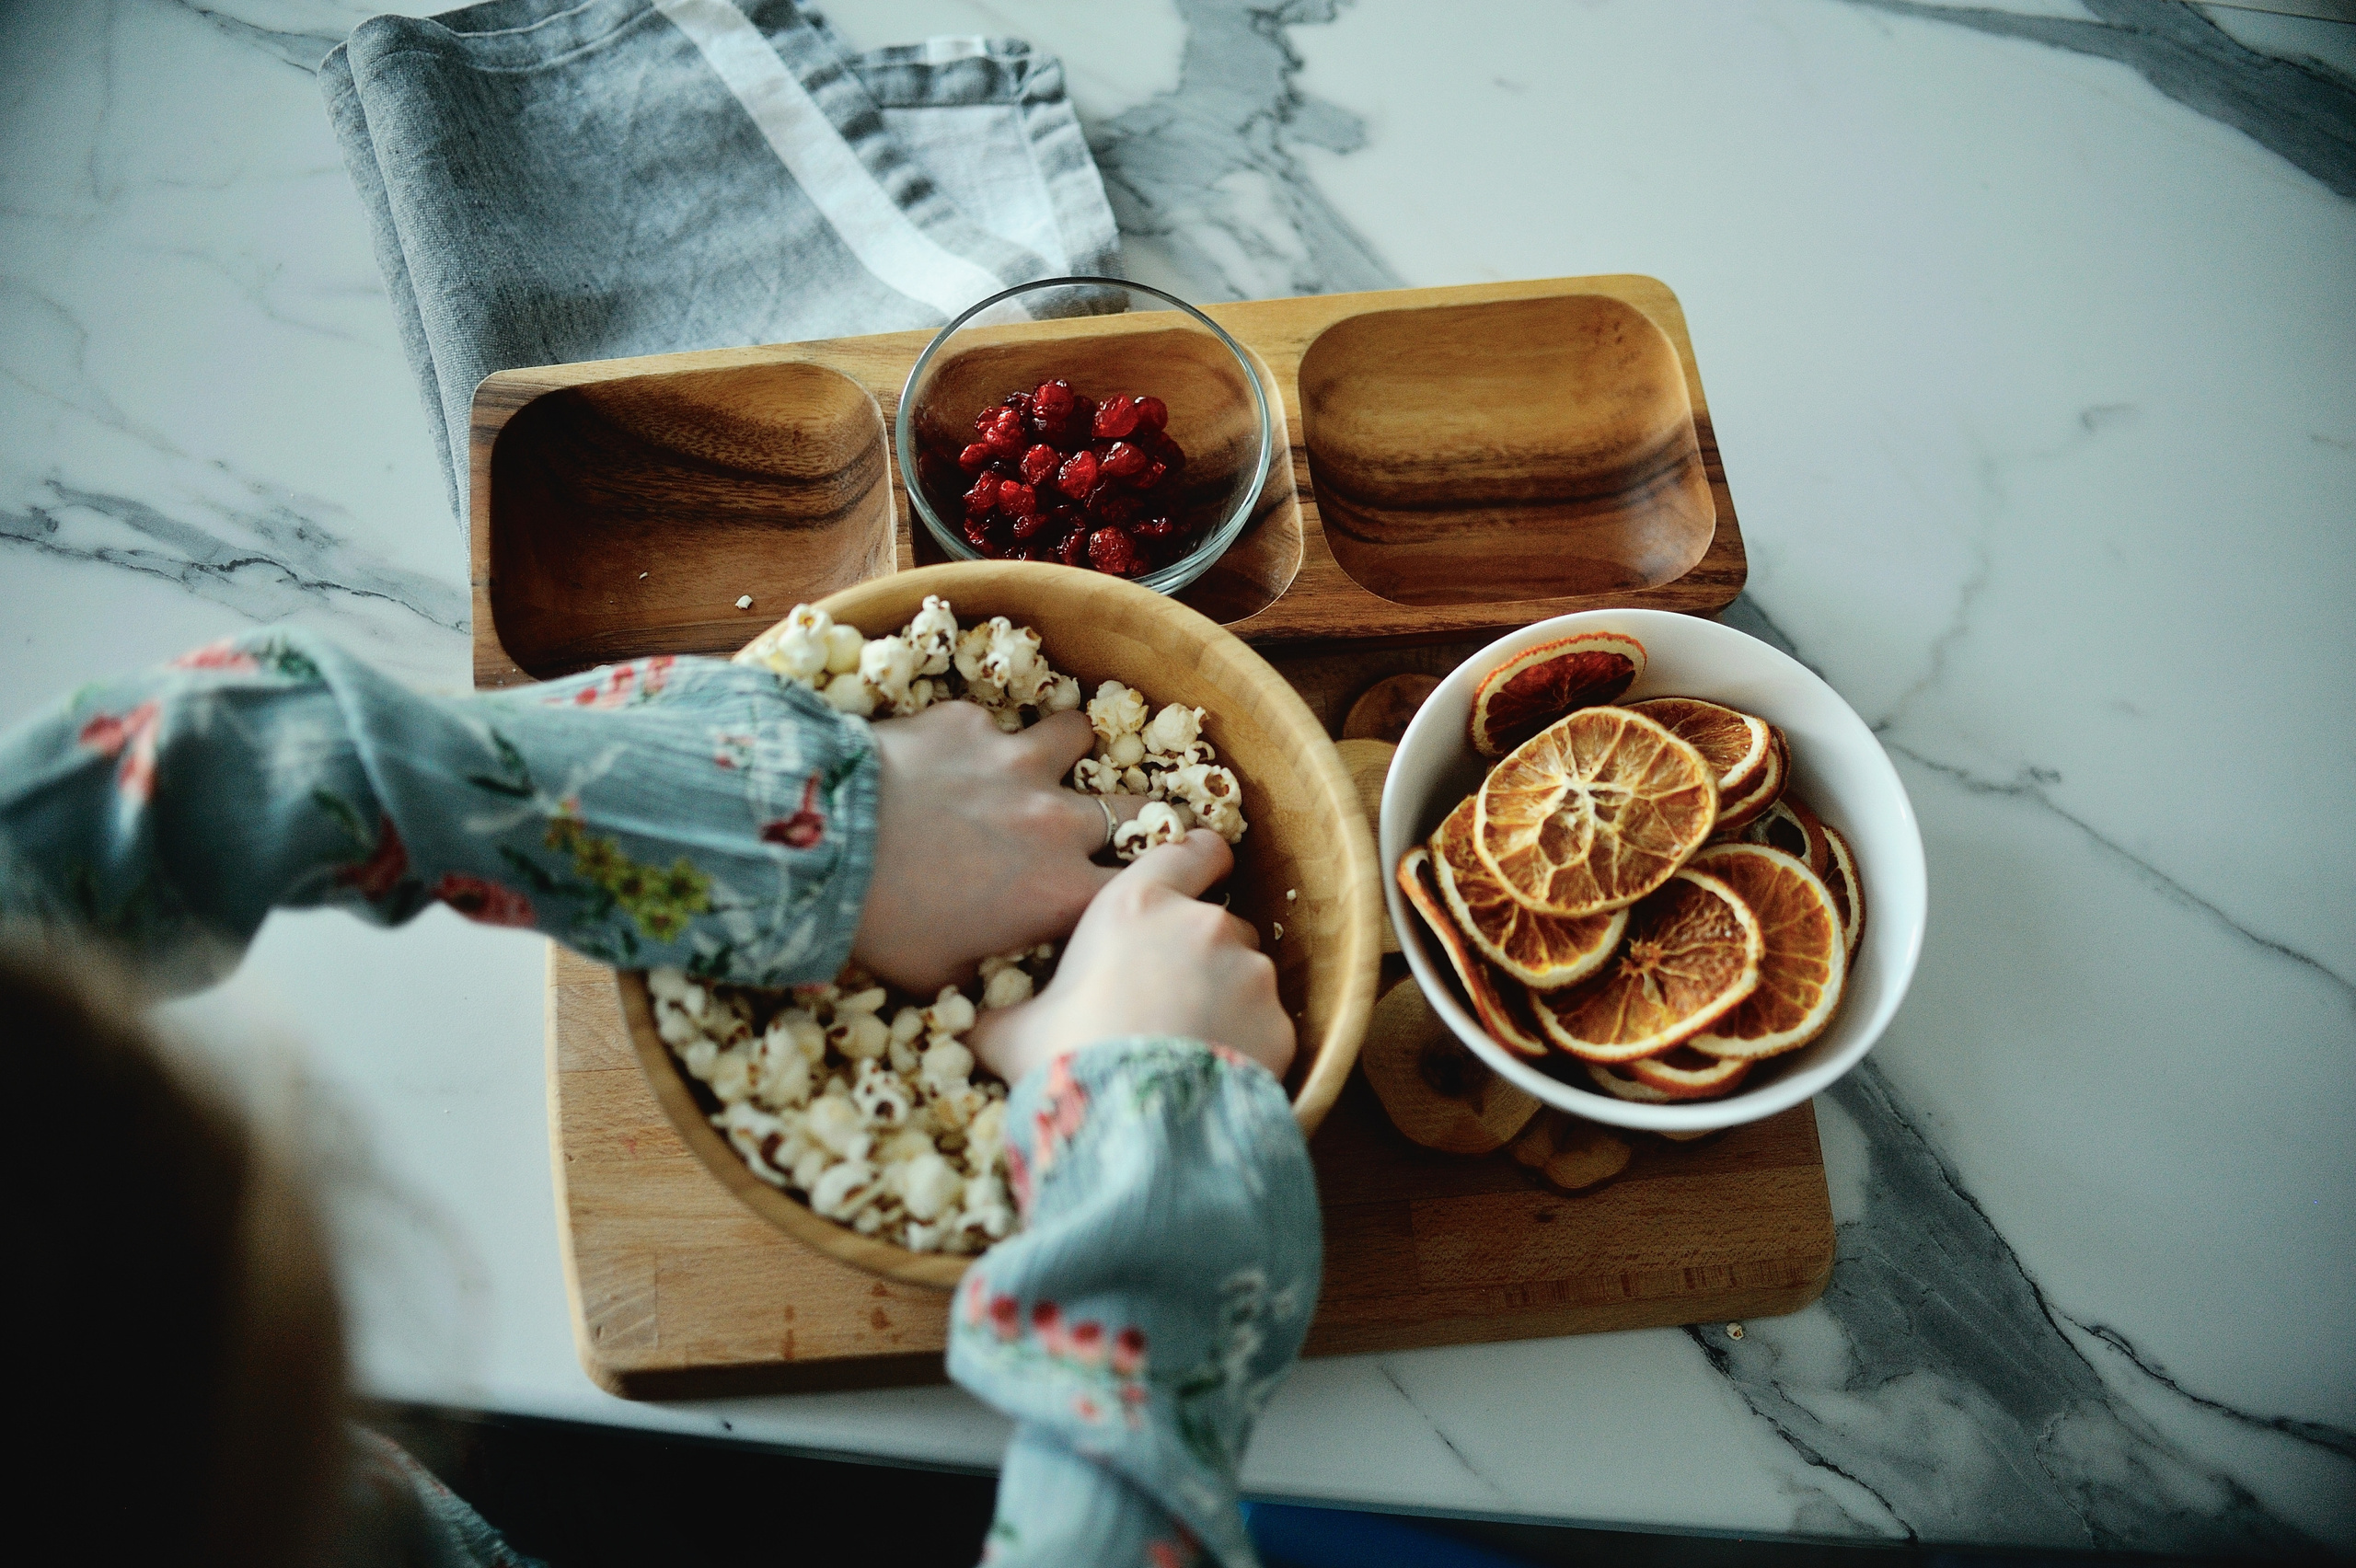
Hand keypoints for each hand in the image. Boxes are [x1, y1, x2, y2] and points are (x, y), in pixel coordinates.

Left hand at [852, 702, 1142, 991]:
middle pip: (1134, 810)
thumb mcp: (939, 976)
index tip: (1164, 876)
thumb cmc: (881, 924)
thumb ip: (987, 971)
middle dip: (1132, 815)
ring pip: (1076, 737)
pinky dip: (980, 739)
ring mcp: (1017, 762)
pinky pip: (993, 724)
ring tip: (1045, 758)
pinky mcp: (970, 723)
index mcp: (1060, 894)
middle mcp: (1056, 822)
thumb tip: (993, 979)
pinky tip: (946, 754)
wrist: (821, 844)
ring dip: (1068, 750)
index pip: (1144, 886)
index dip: (1159, 880)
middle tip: (1116, 819)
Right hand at [969, 830, 1294, 1085]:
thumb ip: (998, 1015)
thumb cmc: (1067, 1062)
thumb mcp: (1012, 1033)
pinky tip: (1211, 1073)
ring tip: (1185, 1044)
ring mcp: (1249, 970)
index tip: (1202, 863)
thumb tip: (965, 1023)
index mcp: (1136, 905)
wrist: (1137, 1129)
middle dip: (1197, 953)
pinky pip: (1265, 1024)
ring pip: (1244, 973)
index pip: (1188, 850)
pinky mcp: (1278, 1021)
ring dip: (1223, 998)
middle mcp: (1201, 924)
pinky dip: (1246, 1042)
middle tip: (1163, 998)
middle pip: (1214, 922)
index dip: (1199, 855)